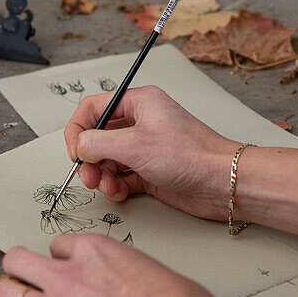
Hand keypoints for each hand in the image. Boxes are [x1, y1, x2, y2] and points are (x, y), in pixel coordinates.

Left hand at [0, 234, 282, 296]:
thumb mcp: (149, 267)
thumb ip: (121, 270)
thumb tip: (119, 283)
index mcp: (93, 250)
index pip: (58, 245)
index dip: (61, 260)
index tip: (67, 272)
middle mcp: (66, 275)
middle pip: (16, 260)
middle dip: (17, 269)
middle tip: (22, 281)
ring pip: (2, 294)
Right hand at [63, 85, 238, 219]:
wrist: (222, 182)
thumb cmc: (190, 155)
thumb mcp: (133, 145)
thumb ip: (97, 143)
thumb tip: (79, 147)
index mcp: (139, 103)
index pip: (94, 108)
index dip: (78, 129)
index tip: (75, 152)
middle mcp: (141, 122)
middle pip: (98, 137)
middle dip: (90, 158)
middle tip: (89, 176)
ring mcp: (146, 147)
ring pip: (109, 159)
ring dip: (102, 176)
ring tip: (108, 188)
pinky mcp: (151, 170)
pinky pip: (122, 176)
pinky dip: (116, 186)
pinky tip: (120, 193)